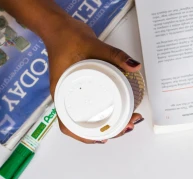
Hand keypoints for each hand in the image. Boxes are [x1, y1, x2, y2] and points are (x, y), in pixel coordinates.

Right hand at [41, 15, 143, 143]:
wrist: (58, 27)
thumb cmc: (67, 37)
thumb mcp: (94, 45)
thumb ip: (115, 55)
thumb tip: (134, 66)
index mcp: (62, 93)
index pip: (69, 125)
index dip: (85, 136)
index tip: (105, 137)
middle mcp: (66, 97)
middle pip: (82, 127)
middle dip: (106, 131)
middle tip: (128, 127)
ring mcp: (72, 94)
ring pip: (87, 119)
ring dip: (106, 125)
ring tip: (127, 123)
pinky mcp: (79, 89)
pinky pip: (90, 108)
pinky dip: (104, 115)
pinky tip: (118, 114)